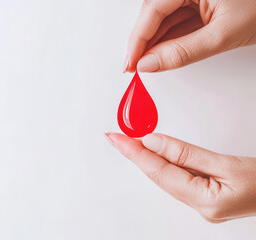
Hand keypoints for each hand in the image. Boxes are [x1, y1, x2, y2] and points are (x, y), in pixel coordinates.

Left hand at [105, 133, 255, 222]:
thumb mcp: (228, 164)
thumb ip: (187, 153)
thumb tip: (153, 142)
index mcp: (204, 201)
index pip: (159, 172)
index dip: (134, 153)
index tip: (116, 138)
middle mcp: (199, 206)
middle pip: (158, 175)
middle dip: (134, 155)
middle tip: (115, 137)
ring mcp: (202, 203)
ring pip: (166, 177)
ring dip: (146, 158)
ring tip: (127, 142)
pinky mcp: (206, 196)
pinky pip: (177, 177)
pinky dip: (164, 162)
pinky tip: (153, 153)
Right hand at [124, 0, 255, 72]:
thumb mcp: (223, 33)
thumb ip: (183, 51)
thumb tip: (150, 64)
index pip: (152, 11)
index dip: (137, 40)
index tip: (129, 63)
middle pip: (153, 13)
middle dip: (143, 42)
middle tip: (135, 66)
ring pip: (162, 17)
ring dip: (155, 41)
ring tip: (150, 63)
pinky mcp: (198, 0)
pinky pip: (176, 19)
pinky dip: (169, 38)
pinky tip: (164, 53)